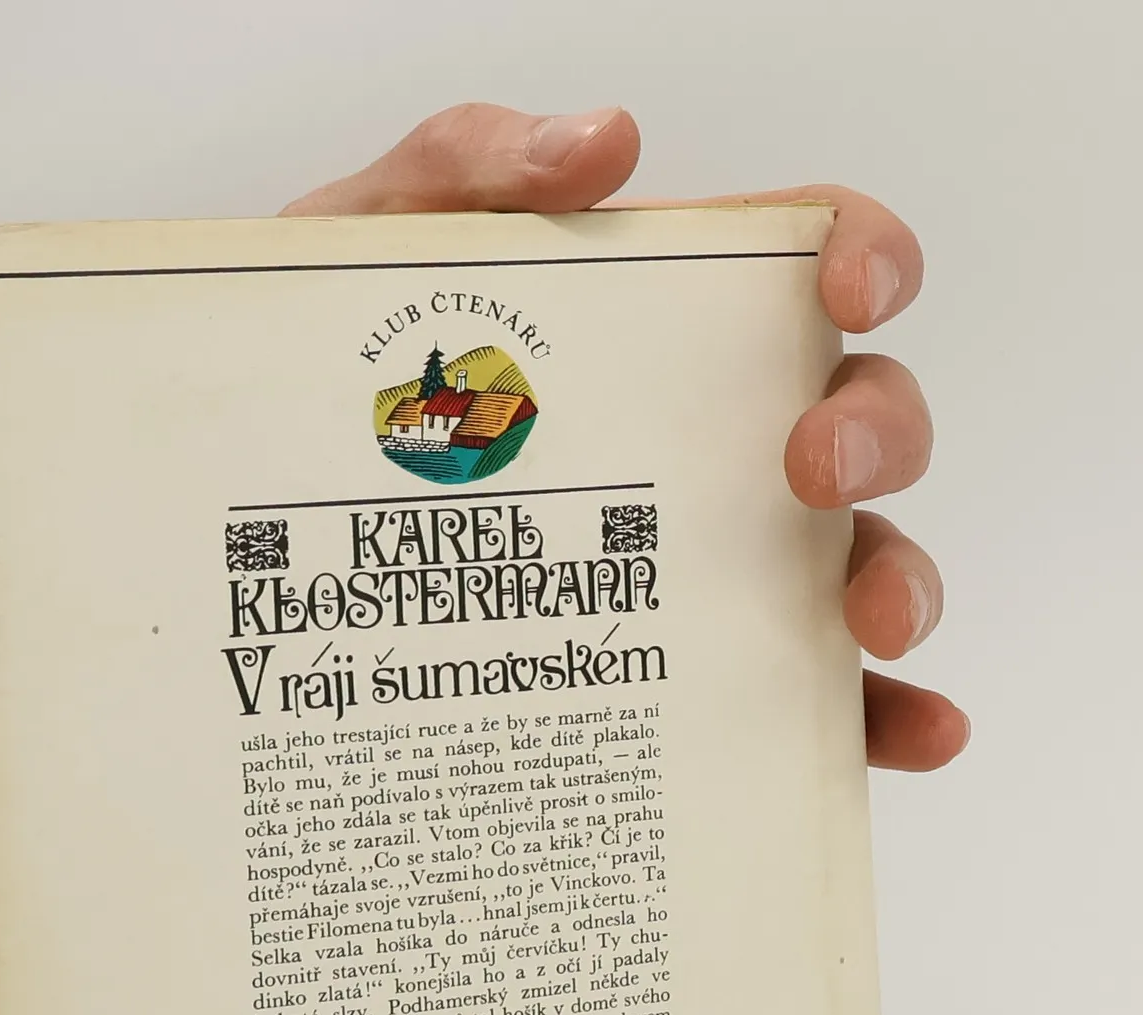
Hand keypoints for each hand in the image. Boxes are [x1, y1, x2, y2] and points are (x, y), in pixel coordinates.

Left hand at [285, 105, 964, 772]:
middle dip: (876, 432)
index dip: (864, 255)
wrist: (233, 523)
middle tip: (810, 468)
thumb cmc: (319, 383)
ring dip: (898, 580)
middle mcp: (714, 440)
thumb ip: (462, 169)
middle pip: (862, 414)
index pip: (809, 259)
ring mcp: (710, 564)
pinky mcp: (686, 675)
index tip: (843, 289)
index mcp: (663, 322)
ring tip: (875, 622)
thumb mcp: (358, 254)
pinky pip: (805, 700)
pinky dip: (876, 720)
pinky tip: (908, 739)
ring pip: (856, 560)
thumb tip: (602, 147)